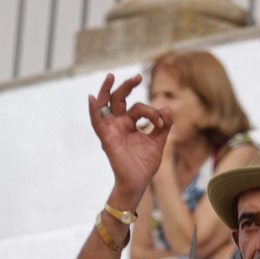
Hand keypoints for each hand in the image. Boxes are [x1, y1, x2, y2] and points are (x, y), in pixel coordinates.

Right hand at [88, 73, 171, 204]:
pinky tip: (92, 98)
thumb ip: (163, 125)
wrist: (138, 182)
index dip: (152, 111)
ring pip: (105, 105)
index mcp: (130, 123)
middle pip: (118, 99)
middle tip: (138, 77)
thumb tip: (167, 108)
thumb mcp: (158, 141)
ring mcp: (111, 129)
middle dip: (127, 86)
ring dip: (106, 90)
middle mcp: (119, 123)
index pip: (138, 108)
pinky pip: (97, 122)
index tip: (162, 121)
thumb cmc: (145, 164)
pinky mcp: (106, 138)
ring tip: (110, 76)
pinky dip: (93, 110)